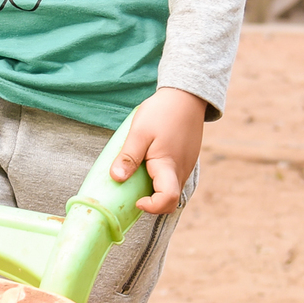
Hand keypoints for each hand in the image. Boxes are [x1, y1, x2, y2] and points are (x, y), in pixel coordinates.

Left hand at [108, 86, 205, 213]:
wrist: (186, 95)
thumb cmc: (162, 112)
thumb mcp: (140, 132)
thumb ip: (129, 156)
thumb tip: (116, 178)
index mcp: (169, 166)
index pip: (167, 200)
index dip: (152, 207)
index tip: (137, 200)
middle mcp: (182, 171)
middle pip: (170, 200)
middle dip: (152, 202)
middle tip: (134, 188)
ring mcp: (186, 166)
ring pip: (172, 189)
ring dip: (156, 189)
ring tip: (140, 171)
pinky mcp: (187, 160)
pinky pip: (174, 178)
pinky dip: (161, 179)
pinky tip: (150, 162)